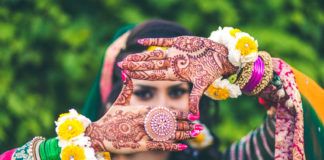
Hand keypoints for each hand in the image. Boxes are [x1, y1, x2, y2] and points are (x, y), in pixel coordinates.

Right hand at [85, 72, 199, 153]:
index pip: (164, 111)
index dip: (179, 114)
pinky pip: (159, 145)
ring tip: (196, 134)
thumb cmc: (109, 118)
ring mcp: (143, 133)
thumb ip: (126, 88)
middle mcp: (144, 121)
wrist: (98, 134)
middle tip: (199, 125)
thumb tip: (126, 72)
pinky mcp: (140, 145)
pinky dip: (172, 146)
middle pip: (170, 122)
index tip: (191, 115)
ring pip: (167, 133)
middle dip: (185, 124)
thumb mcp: (118, 102)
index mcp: (141, 110)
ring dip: (183, 134)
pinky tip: (183, 146)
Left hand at [119, 36, 237, 115]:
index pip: (154, 75)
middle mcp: (172, 64)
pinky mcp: (180, 42)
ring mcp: (175, 53)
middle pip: (150, 65)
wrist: (221, 56)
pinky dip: (153, 41)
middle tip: (121, 65)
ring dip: (140, 55)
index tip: (127, 75)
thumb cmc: (213, 71)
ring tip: (127, 57)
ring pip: (154, 54)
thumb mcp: (203, 85)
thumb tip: (196, 118)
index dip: (141, 75)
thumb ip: (195, 98)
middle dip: (135, 65)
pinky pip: (163, 41)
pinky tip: (140, 42)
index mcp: (175, 74)